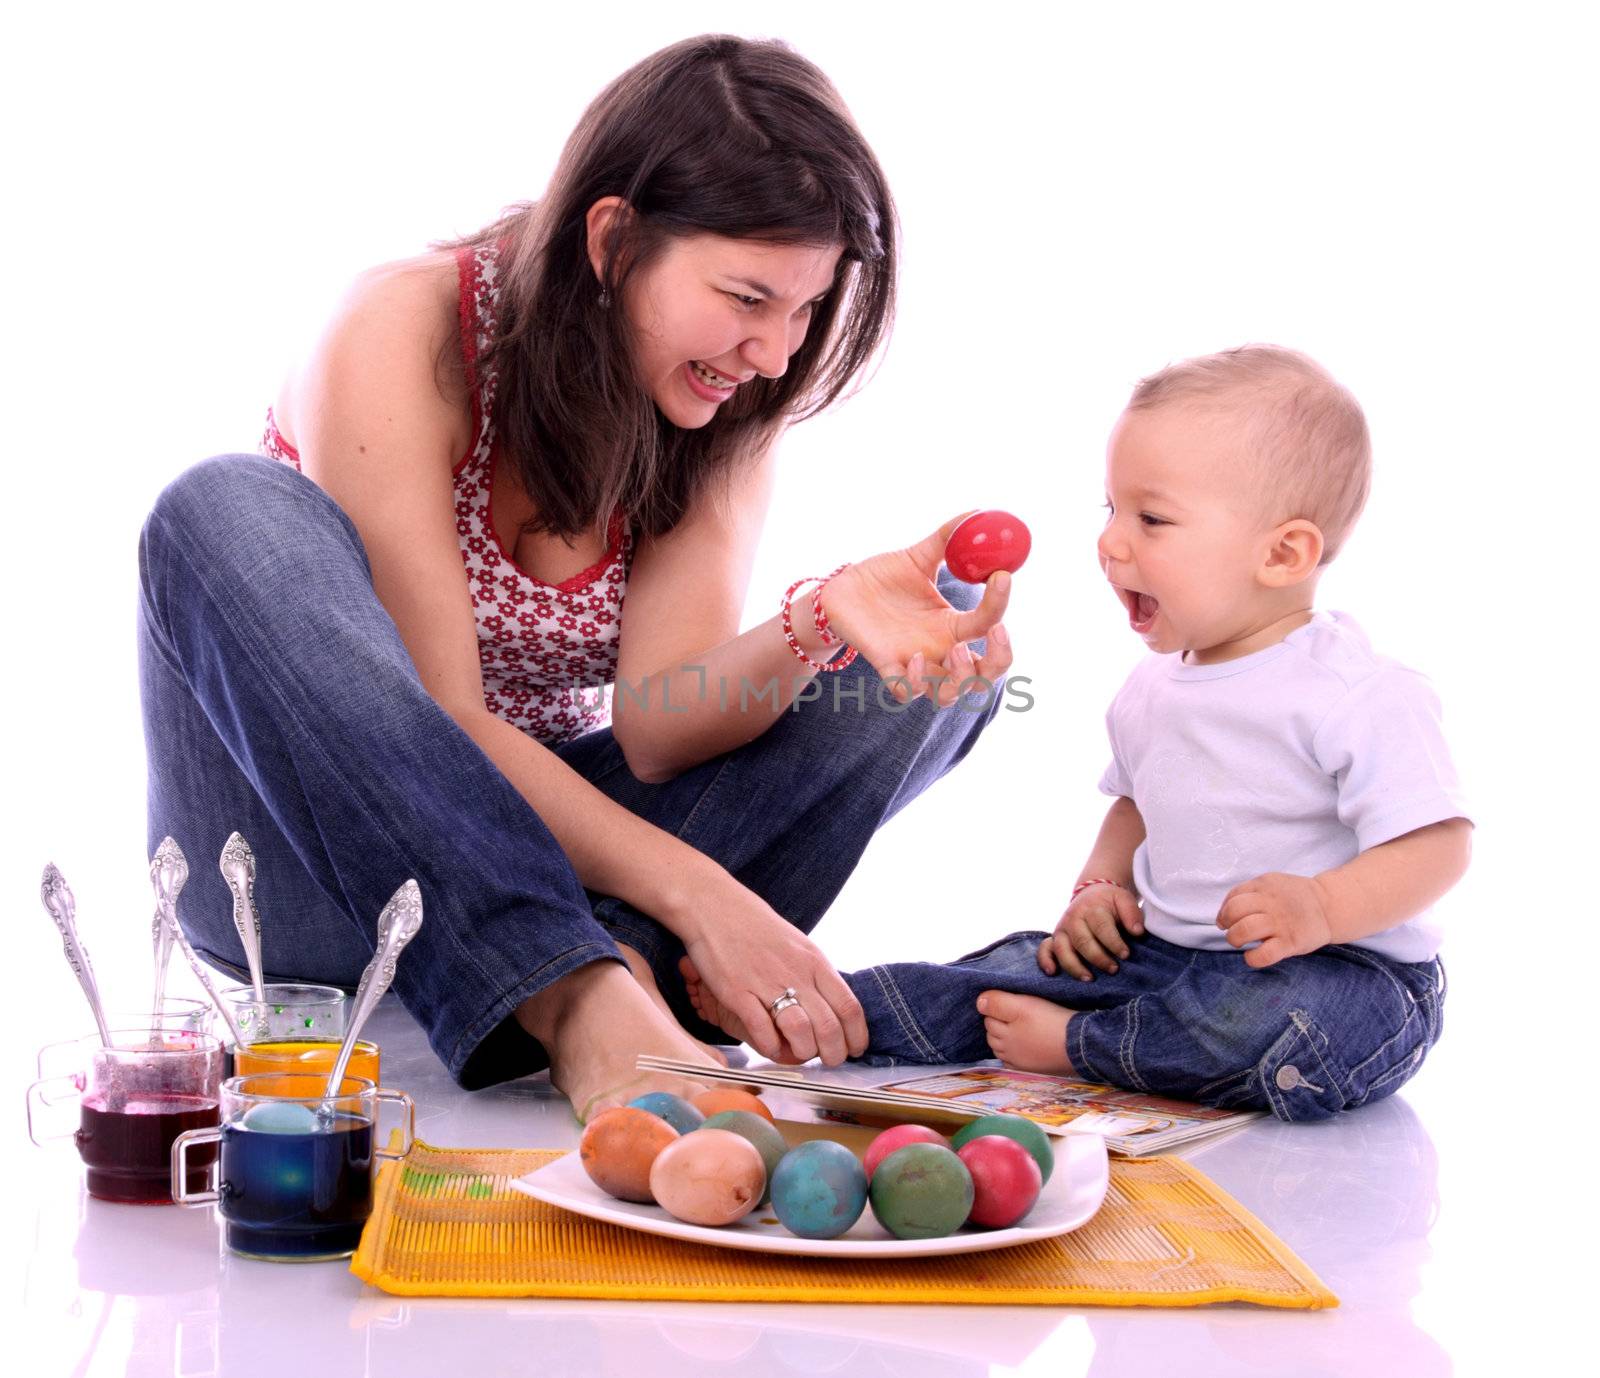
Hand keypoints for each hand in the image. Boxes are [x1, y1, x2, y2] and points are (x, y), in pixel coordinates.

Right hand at [675, 870, 867, 1065]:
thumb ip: (814, 975)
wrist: (714, 907)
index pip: (849, 1007)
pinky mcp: (737, 992)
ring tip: (799, 1054)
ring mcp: (765, 983)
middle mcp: (795, 974)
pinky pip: (761, 1030)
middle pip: (829, 1027)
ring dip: (803, 1052)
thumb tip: (831, 1006)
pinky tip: (770, 1046)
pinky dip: (770, 1047)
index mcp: (814, 962)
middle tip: (828, 1060)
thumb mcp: (798, 945)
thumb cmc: (756, 926)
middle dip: (833, 1054)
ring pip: (799, 1032)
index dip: (856, 1036)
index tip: (854, 1048)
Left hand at [819, 511, 1013, 706]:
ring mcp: (913, 663)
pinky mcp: (885, 666)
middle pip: (984, 676)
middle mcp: (938, 649)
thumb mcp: (918, 555)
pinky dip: (914, 683)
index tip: (1002, 576)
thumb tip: (977, 514)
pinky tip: (912, 657)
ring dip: (960, 678)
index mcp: (952, 624)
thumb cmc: (882, 578)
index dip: (1001, 604)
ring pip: (949, 695)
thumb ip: (948, 538)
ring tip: (955, 650)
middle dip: (998, 661)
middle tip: (996, 632)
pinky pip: (905, 693)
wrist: (841, 591)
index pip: (989, 623)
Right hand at [1038, 883, 1143, 979]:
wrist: (1091, 894)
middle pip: (1082, 941)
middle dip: (1098, 958)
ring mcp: (1062, 929)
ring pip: (1062, 949)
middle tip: (1114, 969)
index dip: (1114, 943)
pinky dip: (1045, 960)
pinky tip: (1053, 972)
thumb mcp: (1123, 900)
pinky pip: (1044, 949)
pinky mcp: (1054, 938)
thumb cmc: (1110, 902)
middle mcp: (1073, 918)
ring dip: (1075, 966)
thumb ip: (1131, 913)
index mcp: (1092, 909)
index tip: (1126, 955)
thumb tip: (1137, 932)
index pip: (1101, 927)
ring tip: (1089, 979)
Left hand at [1216, 872, 1334, 967]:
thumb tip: (1222, 916)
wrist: (1329, 906)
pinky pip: (1264, 955)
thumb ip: (1248, 893)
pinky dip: (1252, 958)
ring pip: (1245, 930)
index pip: (1233, 896)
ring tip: (1240, 942)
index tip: (1226, 921)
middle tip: (1232, 930)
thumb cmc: (1294, 898)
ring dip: (1235, 938)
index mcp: (1264, 885)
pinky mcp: (1290, 943)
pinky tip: (1252, 955)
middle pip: (1235, 910)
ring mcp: (1281, 923)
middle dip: (1226, 923)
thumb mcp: (1272, 884)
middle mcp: (1271, 902)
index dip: (1224, 911)